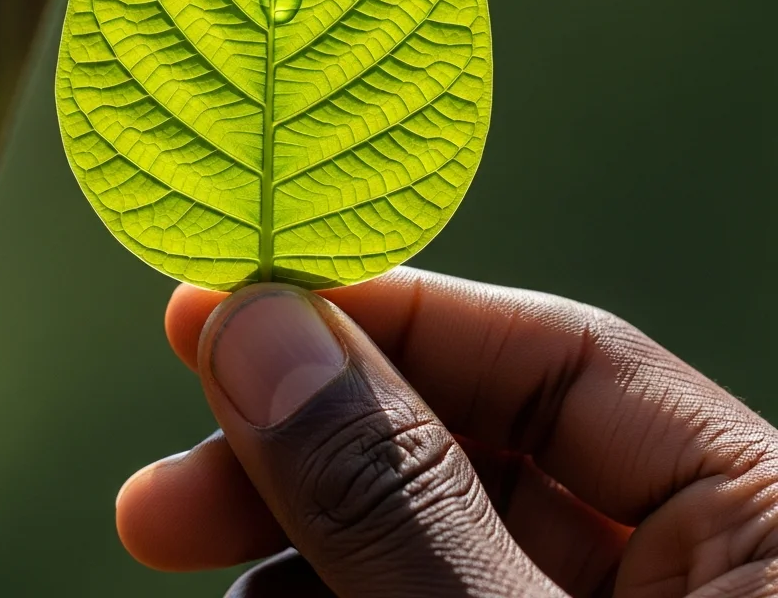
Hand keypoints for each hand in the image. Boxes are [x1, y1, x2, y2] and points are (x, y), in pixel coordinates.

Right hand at [116, 270, 777, 596]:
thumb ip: (398, 497)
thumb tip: (257, 327)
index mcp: (765, 517)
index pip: (550, 353)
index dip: (381, 315)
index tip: (231, 308)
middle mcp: (704, 569)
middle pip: (471, 448)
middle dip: (306, 446)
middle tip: (161, 483)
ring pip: (431, 536)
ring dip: (299, 538)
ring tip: (191, 559)